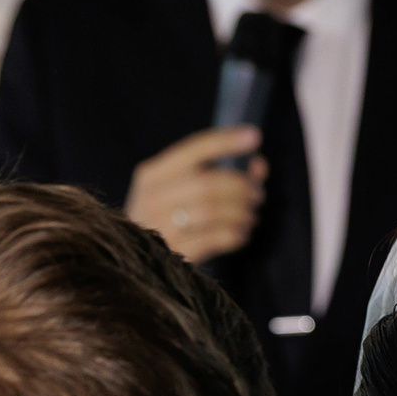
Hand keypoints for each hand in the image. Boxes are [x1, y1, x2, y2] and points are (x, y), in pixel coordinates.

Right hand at [125, 126, 266, 262]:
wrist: (138, 259)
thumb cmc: (167, 217)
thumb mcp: (180, 190)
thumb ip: (219, 172)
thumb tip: (259, 164)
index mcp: (151, 174)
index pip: (193, 150)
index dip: (225, 142)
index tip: (254, 136)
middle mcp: (152, 197)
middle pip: (207, 184)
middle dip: (241, 187)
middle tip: (258, 194)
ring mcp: (160, 226)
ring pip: (212, 211)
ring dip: (241, 212)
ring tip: (251, 215)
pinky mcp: (173, 253)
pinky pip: (214, 239)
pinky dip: (235, 235)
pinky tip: (242, 234)